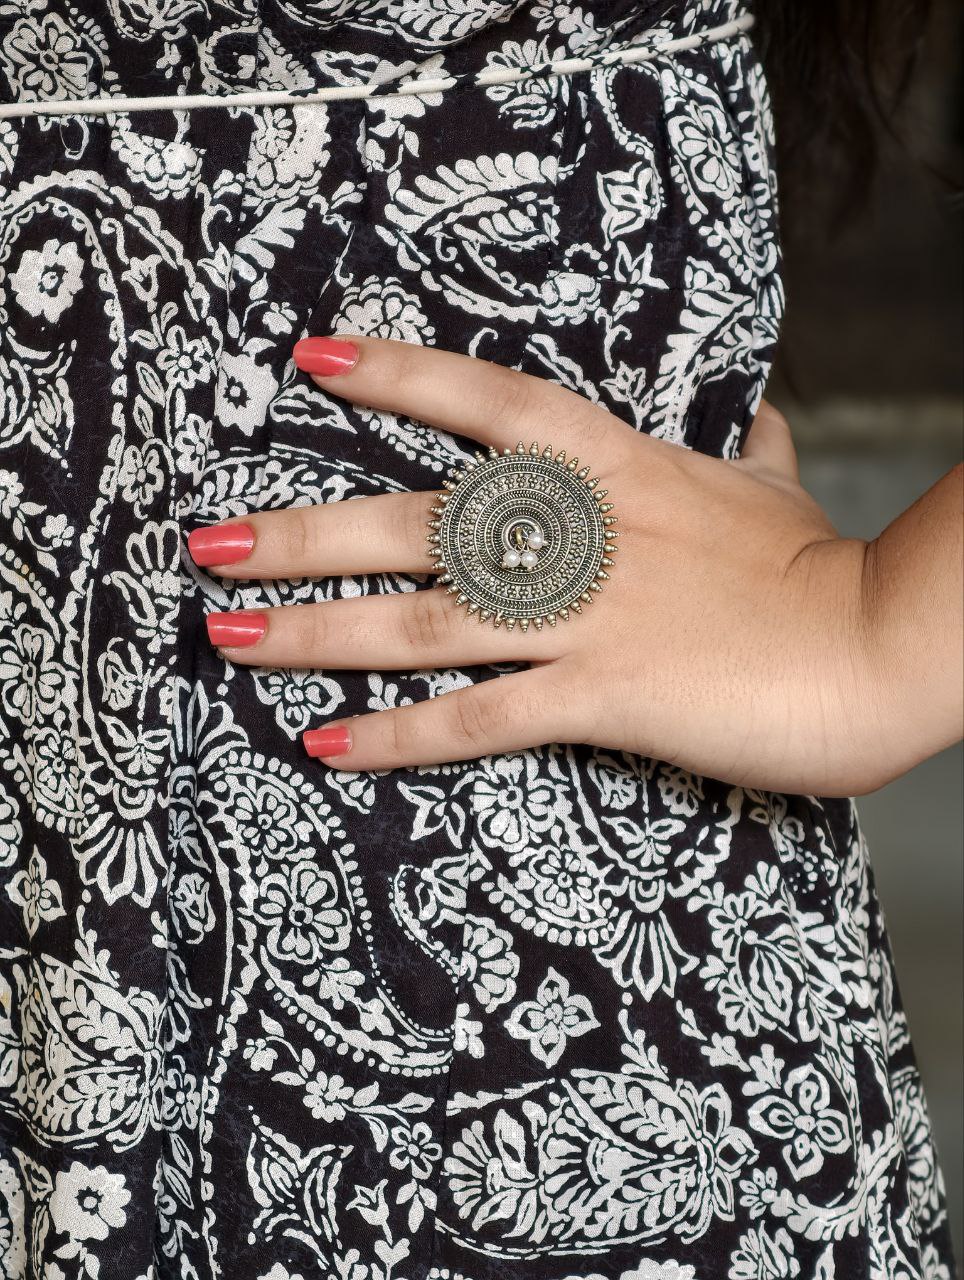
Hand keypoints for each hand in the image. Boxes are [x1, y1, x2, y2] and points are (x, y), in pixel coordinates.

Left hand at [187, 334, 879, 794]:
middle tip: (209, 542)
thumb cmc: (823, 570)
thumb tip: (761, 424)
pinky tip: (327, 746)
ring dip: (315, 628)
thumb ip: (749, 455)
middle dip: (303, 532)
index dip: (395, 377)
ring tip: (229, 633)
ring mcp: (584, 617)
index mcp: (614, 470)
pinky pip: (477, 720)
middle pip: (415, 523)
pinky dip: (398, 737)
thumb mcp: (772, 494)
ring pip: (422, 622)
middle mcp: (579, 536)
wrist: (878, 646)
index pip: (486, 403)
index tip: (312, 362)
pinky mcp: (601, 697)